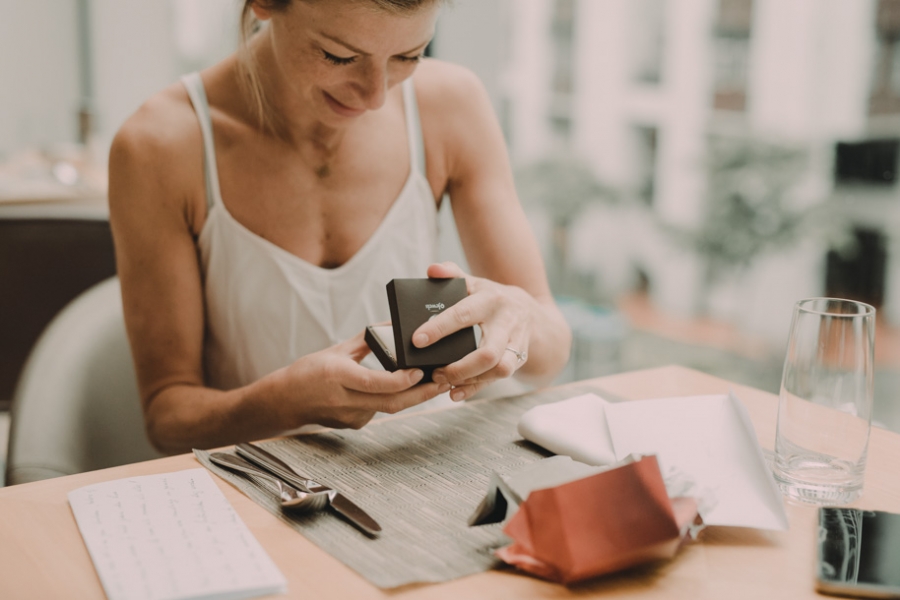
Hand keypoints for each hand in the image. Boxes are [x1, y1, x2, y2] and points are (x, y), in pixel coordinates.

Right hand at [277, 330, 450, 428]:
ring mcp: (350, 416)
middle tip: (443, 380)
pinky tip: (405, 390)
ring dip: (412, 396)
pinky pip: (379, 410)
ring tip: (434, 382)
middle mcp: (345, 399)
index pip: (376, 382)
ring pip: (389, 407)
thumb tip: (391, 326)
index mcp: (338, 376)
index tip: (421, 371)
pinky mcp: (354, 424)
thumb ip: (365, 340)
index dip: (402, 380)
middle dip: (422, 393)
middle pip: (391, 402)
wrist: (284, 403)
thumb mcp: (335, 350)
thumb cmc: (307, 372)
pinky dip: (392, 399)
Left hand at [413, 262, 532, 400]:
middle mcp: (507, 322)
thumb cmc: (492, 298)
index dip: (439, 328)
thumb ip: (452, 274)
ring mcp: (516, 343)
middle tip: (435, 373)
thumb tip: (432, 270)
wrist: (531, 312)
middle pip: (487, 353)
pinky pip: (498, 379)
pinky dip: (476, 388)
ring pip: (499, 370)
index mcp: (491, 300)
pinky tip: (456, 392)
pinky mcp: (519, 360)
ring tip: (445, 382)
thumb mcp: (475, 282)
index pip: (463, 315)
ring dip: (470, 380)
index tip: (417, 340)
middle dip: (459, 368)